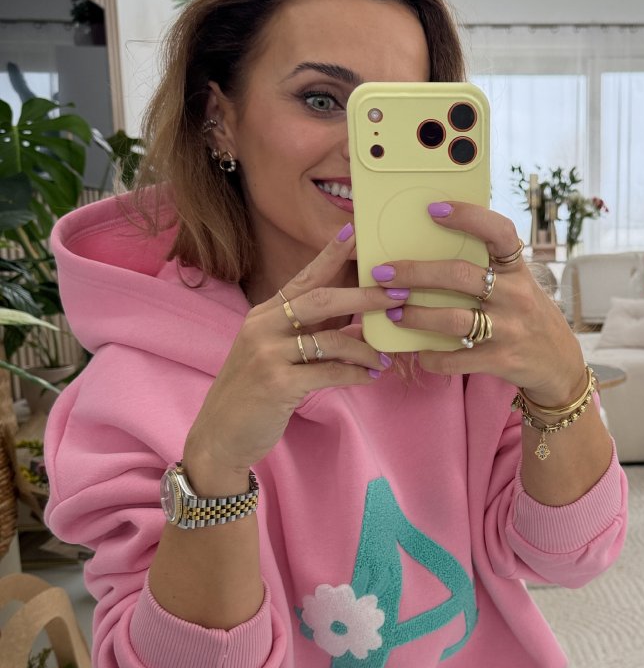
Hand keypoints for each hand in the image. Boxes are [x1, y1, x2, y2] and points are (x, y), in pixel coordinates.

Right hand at [184, 229, 400, 475]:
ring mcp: (267, 354)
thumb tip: (356, 317)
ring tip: (385, 358)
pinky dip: (355, 374)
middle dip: (364, 296)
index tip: (354, 232)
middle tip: (398, 295)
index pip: (303, 277)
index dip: (329, 255)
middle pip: (321, 299)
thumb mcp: (273, 352)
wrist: (221, 435)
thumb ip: (307, 332)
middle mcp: (262, 326)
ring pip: (330, 339)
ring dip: (365, 348)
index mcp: (263, 314)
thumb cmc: (255, 392)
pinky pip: (329, 372)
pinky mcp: (277, 383)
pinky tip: (370, 377)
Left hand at [377, 202, 587, 406]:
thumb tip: (433, 245)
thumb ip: (490, 268)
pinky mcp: (500, 360)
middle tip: (383, 273)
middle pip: (460, 275)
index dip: (468, 216)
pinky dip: (431, 357)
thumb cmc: (528, 315)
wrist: (559, 364)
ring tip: (393, 311)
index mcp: (518, 270)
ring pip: (453, 318)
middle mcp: (515, 296)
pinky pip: (456, 359)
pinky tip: (419, 352)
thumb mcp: (519, 285)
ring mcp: (509, 329)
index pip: (498, 232)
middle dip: (415, 273)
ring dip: (415, 315)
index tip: (434, 209)